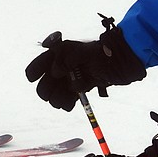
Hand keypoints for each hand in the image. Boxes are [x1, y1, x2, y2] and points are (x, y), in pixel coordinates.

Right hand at [25, 26, 144, 110]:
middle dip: (47, 89)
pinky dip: (66, 103)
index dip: (34, 70)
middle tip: (53, 94)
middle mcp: (63, 66)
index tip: (33, 78)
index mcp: (62, 53)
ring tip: (66, 101)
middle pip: (45, 81)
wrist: (124, 63)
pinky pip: (66, 98)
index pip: (41, 62)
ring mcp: (71, 78)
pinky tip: (71, 104)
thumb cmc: (106, 54)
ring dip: (56, 99)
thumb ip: (68, 59)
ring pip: (54, 92)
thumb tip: (54, 72)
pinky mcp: (79, 88)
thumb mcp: (87, 52)